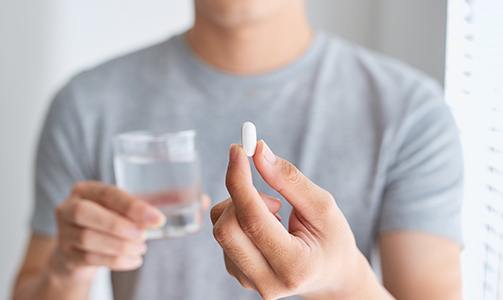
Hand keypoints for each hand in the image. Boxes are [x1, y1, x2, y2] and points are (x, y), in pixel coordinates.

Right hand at [51, 181, 208, 281]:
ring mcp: (63, 232)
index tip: (157, 219)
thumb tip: (202, 199)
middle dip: (120, 226)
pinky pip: (89, 258)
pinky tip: (134, 260)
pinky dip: (116, 261)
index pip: (107, 193)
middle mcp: (69, 206)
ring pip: (88, 239)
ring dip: (120, 246)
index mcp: (87, 189)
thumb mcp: (129, 208)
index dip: (132, 206)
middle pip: (86, 214)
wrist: (78, 250)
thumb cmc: (112, 221)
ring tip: (141, 249)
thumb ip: (160, 201)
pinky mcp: (66, 255)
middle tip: (145, 236)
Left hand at [211, 141, 388, 298]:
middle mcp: (267, 281)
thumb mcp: (323, 207)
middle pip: (226, 229)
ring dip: (242, 207)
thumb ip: (289, 180)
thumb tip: (258, 152)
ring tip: (277, 213)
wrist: (331, 276)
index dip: (240, 181)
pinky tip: (266, 226)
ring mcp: (249, 282)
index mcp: (294, 266)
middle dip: (240, 195)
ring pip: (221, 229)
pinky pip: (223, 235)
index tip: (237, 150)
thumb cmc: (332, 239)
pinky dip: (239, 218)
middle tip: (269, 191)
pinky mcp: (238, 275)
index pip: (253, 220)